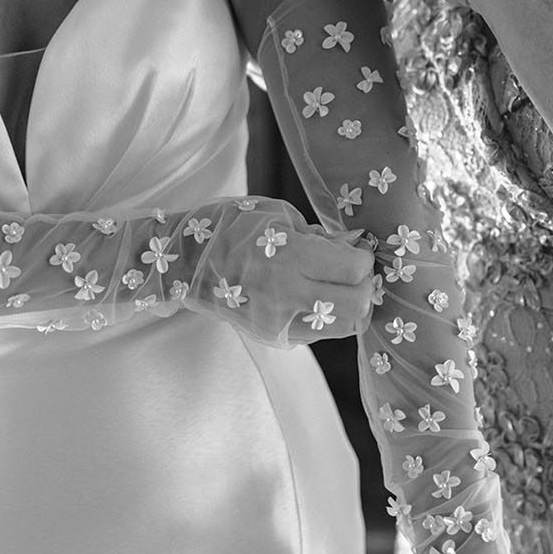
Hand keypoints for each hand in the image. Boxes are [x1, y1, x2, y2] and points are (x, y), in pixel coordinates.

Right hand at [187, 199, 375, 346]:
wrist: (187, 262)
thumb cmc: (231, 227)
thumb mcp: (279, 215)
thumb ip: (321, 235)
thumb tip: (354, 246)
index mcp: (289, 258)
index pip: (354, 269)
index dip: (364, 257)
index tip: (357, 248)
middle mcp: (287, 295)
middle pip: (357, 306)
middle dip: (365, 286)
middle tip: (355, 271)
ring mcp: (281, 323)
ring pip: (344, 327)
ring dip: (351, 306)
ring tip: (338, 285)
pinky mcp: (275, 338)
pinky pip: (320, 333)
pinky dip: (328, 316)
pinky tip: (314, 296)